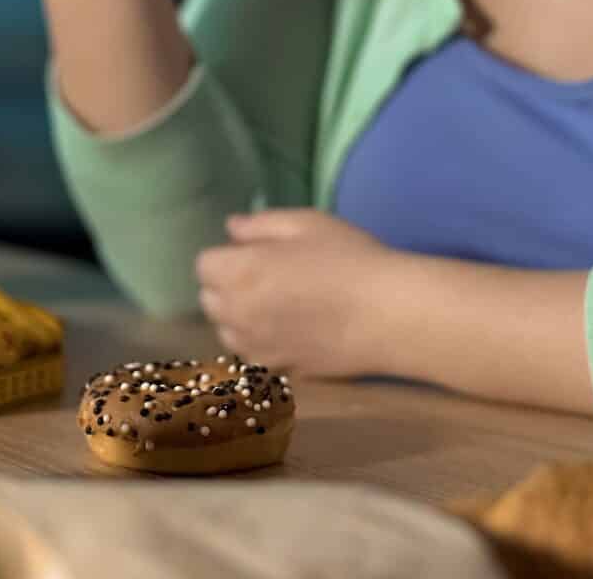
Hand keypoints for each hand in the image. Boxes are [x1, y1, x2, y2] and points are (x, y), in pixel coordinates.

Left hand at [195, 209, 394, 377]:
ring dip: (239, 317)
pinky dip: (261, 343)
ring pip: (228, 332)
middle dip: (226, 286)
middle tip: (264, 274)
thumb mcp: (306, 223)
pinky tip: (290, 331)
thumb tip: (231, 229)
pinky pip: (254, 356)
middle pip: (210, 300)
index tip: (252, 252)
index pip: (204, 265)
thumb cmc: (349, 258)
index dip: (226, 255)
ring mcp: (258, 348)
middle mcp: (238, 314)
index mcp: (239, 273)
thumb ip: (260, 224)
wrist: (389, 315)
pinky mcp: (280, 370)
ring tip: (275, 304)